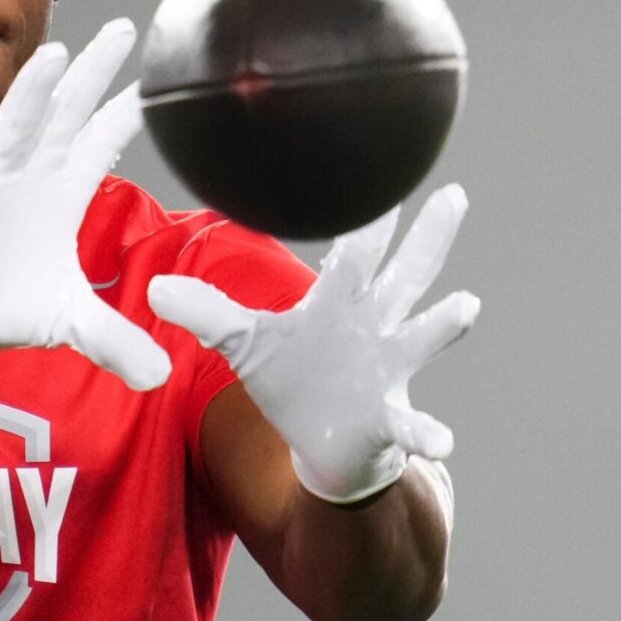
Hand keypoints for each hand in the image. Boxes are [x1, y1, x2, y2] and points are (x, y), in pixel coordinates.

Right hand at [0, 18, 171, 389]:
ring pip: (14, 134)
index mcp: (59, 195)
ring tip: (53, 58)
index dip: (128, 114)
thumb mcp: (66, 324)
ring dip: (32, 98)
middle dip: (92, 75)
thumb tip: (162, 376)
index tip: (160, 79)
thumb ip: (113, 342)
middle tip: (124, 29)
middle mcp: (28, 180)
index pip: (101, 144)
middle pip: (65, 117)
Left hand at [148, 184, 478, 501]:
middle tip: (454, 194)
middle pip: (405, 276)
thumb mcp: (244, 343)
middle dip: (428, 239)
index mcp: (339, 303)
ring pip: (421, 338)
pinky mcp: (388, 420)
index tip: (372, 178)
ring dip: (442, 325)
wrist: (323, 442)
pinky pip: (412, 426)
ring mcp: (388, 372)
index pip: (353, 252)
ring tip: (467, 306)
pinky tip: (442, 442)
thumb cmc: (292, 379)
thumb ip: (207, 313)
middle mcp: (374, 327)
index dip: (362, 219)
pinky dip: (428, 434)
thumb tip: (153, 287)